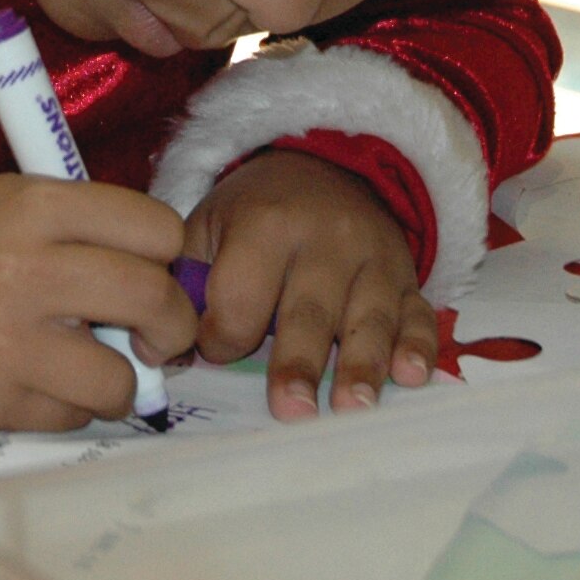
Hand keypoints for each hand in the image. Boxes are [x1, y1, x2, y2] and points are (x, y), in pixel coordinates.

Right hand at [0, 175, 196, 431]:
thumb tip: (173, 284)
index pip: (156, 229)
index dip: (169, 255)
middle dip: (173, 324)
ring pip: (118, 378)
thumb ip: (93, 229)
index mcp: (38, 206)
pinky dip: (71, 405)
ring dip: (121, 379)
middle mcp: (24, 268)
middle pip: (152, 298)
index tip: (157, 270)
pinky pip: (71, 418)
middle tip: (162, 334)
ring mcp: (4, 339)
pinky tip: (45, 380)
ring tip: (97, 366)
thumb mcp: (23, 200)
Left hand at [183, 149, 438, 419]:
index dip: (222, 336)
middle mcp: (325, 240)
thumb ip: (186, 282)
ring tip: (353, 409)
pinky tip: (412, 375)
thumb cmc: (258, 211)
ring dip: (362, 365)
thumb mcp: (211, 223)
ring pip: (368, 318)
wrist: (327, 167)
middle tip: (291, 411)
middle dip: (298, 363)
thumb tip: (161, 350)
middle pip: (308, 312)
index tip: (213, 349)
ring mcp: (373, 259)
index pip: (240, 296)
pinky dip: (418, 345)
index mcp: (266, 224)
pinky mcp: (406, 278)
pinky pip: (418, 313)